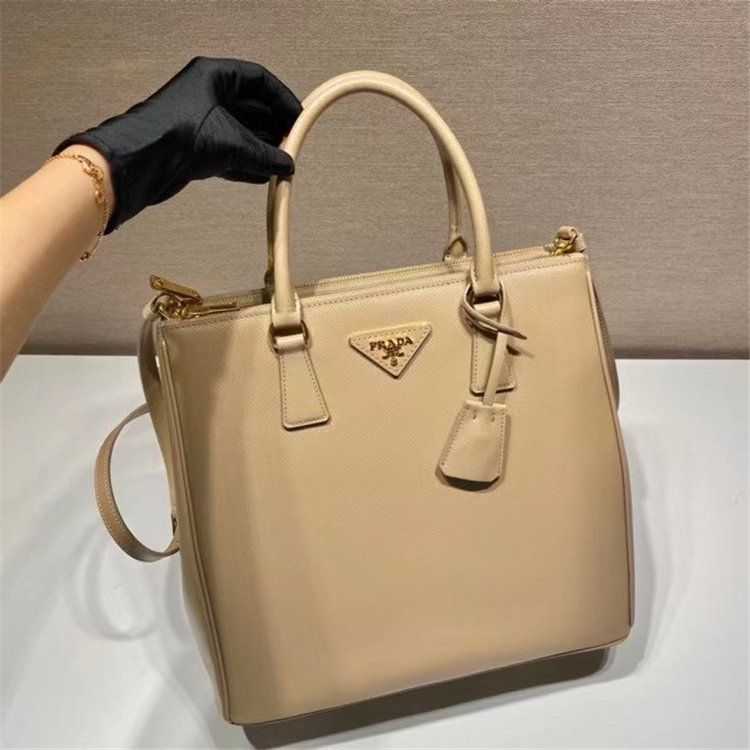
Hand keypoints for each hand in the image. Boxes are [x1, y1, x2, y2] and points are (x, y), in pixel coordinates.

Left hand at [54, 57, 301, 231]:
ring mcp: (200, 121)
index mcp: (214, 76)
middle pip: (251, 108)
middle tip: (292, 147)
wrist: (142, 161)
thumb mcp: (233, 142)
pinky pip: (228, 152)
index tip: (298, 120)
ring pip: (240, 133)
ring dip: (261, 150)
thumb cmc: (179, 134)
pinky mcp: (194, 147)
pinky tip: (262, 177)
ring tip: (280, 165)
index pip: (259, 80)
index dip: (282, 99)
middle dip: (273, 129)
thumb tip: (287, 165)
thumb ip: (265, 155)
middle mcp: (207, 95)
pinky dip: (246, 164)